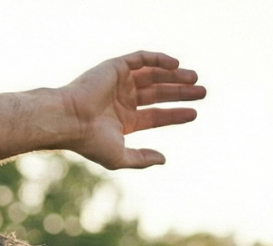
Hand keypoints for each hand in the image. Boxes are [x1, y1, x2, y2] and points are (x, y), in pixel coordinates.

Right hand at [60, 51, 204, 169]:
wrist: (70, 120)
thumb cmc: (90, 142)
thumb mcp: (119, 157)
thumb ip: (141, 159)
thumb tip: (163, 160)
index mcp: (123, 121)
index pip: (155, 115)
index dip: (175, 114)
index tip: (194, 113)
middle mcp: (122, 100)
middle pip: (158, 94)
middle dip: (180, 93)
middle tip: (202, 93)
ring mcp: (119, 83)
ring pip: (154, 75)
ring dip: (174, 75)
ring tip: (194, 78)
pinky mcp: (115, 67)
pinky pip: (142, 58)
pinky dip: (159, 59)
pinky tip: (176, 64)